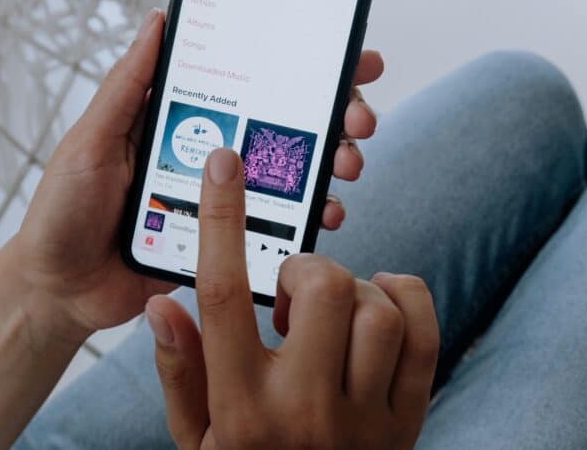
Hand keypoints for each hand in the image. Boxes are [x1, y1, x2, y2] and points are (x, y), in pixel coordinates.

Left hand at [10, 9, 384, 339]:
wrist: (59, 291)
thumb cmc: (64, 211)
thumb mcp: (90, 141)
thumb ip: (127, 87)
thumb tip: (157, 21)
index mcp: (177, 119)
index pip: (244, 80)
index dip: (293, 64)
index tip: (340, 54)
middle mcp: (206, 151)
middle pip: (281, 122)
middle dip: (331, 112)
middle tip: (356, 116)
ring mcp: (221, 196)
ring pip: (290, 171)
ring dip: (330, 161)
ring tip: (347, 163)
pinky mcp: (226, 239)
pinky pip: (277, 224)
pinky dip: (309, 216)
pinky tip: (326, 213)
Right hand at [146, 148, 438, 449]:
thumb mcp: (193, 439)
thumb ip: (179, 371)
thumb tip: (162, 305)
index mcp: (240, 410)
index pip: (224, 296)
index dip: (221, 219)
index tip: (225, 163)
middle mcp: (304, 411)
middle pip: (322, 288)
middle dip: (307, 269)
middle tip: (292, 293)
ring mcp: (364, 420)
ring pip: (378, 309)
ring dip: (355, 289)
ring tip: (331, 313)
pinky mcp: (407, 422)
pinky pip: (424, 336)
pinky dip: (406, 300)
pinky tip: (378, 308)